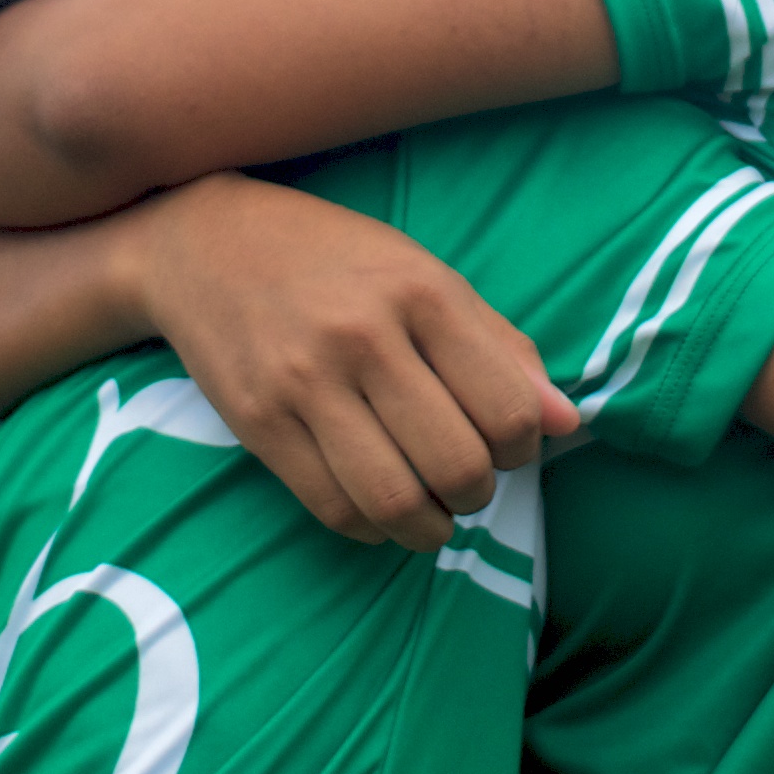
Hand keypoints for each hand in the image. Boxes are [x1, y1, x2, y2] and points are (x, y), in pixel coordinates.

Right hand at [120, 175, 576, 553]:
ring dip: (431, 527)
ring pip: (396, 502)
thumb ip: (501, 349)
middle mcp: (364, 337)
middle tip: (467, 481)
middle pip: (458, 466)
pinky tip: (381, 509)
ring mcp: (305, 383)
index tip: (504, 443)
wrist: (205, 243)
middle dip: (478, 493)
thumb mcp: (427, 276)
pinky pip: (334, 509)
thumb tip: (568, 424)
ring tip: (433, 510)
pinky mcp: (259, 422)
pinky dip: (373, 530)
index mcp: (421, 293)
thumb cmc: (336, 259)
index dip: (522, 449)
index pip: (508, 412)